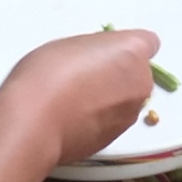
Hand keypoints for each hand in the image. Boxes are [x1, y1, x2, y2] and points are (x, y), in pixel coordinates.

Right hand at [0, 28, 159, 166]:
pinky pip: (112, 122)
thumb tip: (97, 61)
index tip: (102, 53)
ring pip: (125, 100)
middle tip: (84, 75)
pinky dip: (99, 120)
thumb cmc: (48, 74)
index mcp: (134, 50)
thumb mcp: (72, 43)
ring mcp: (130, 113)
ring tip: (74, 100)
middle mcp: (140, 82)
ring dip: (109, 99)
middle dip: (117, 74)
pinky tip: (73, 118)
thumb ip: (97, 50)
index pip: (146, 43)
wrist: (35, 121)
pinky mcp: (116, 138)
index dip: (123, 48)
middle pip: (136, 74)